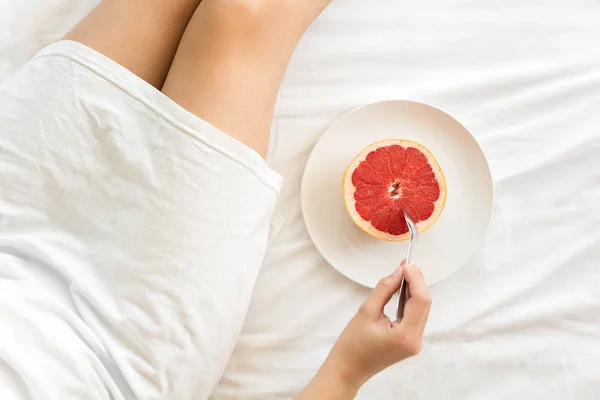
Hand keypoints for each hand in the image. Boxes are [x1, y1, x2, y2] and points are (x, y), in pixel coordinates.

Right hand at [324, 263, 430, 389]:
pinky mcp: (409, 342)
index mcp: (406, 335)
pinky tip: (403, 289)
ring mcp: (414, 342)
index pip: (420, 300)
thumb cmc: (352, 344)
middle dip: (417, 282)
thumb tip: (399, 273)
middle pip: (424, 304)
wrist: (347, 369)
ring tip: (404, 272)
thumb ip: (385, 289)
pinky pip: (415, 317)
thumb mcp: (366, 311)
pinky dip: (410, 301)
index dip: (416, 279)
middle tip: (406, 264)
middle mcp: (415, 340)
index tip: (406, 264)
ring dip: (415, 290)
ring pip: (421, 310)